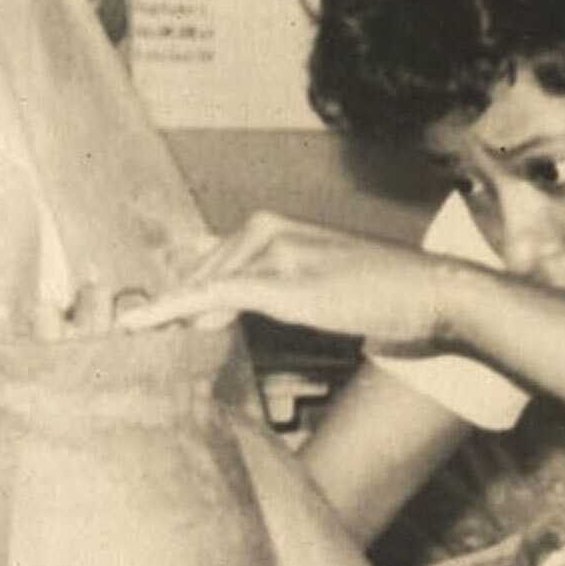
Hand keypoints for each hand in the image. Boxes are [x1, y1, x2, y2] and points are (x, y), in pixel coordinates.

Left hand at [115, 212, 462, 347]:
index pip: (211, 261)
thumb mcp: (321, 284)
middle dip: (174, 309)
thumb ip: (279, 286)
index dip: (180, 295)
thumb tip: (240, 310)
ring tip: (135, 340)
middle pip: (200, 274)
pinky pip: (211, 296)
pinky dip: (171, 310)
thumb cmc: (384, 293)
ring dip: (168, 315)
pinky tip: (141, 325)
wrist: (429, 292)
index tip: (145, 319)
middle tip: (137, 339)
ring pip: (201, 286)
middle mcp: (266, 228)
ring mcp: (272, 251)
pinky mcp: (278, 281)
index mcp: (275, 225)